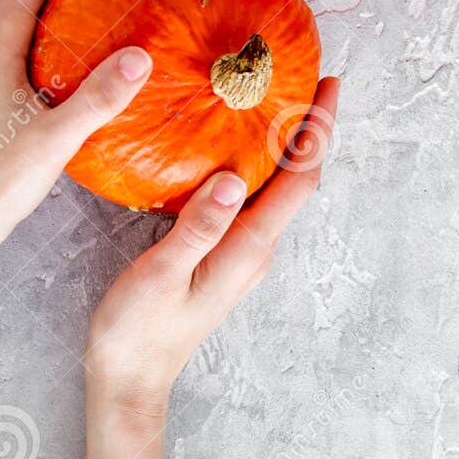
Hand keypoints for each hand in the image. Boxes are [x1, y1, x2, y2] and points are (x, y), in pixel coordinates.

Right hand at [84, 77, 339, 458]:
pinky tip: (230, 149)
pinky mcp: (220, 255)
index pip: (299, 182)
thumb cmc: (138, 332)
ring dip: (283, 146)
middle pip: (296, 180)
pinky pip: (250, 201)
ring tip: (275, 100)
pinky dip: (253, 166)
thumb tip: (230, 178)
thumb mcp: (161, 274)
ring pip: (275, 189)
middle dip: (309, 129)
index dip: (318, 132)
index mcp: (247, 249)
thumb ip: (197, 228)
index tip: (329, 86)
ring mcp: (240, 255)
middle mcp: (254, 250)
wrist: (130, 380)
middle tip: (309, 79)